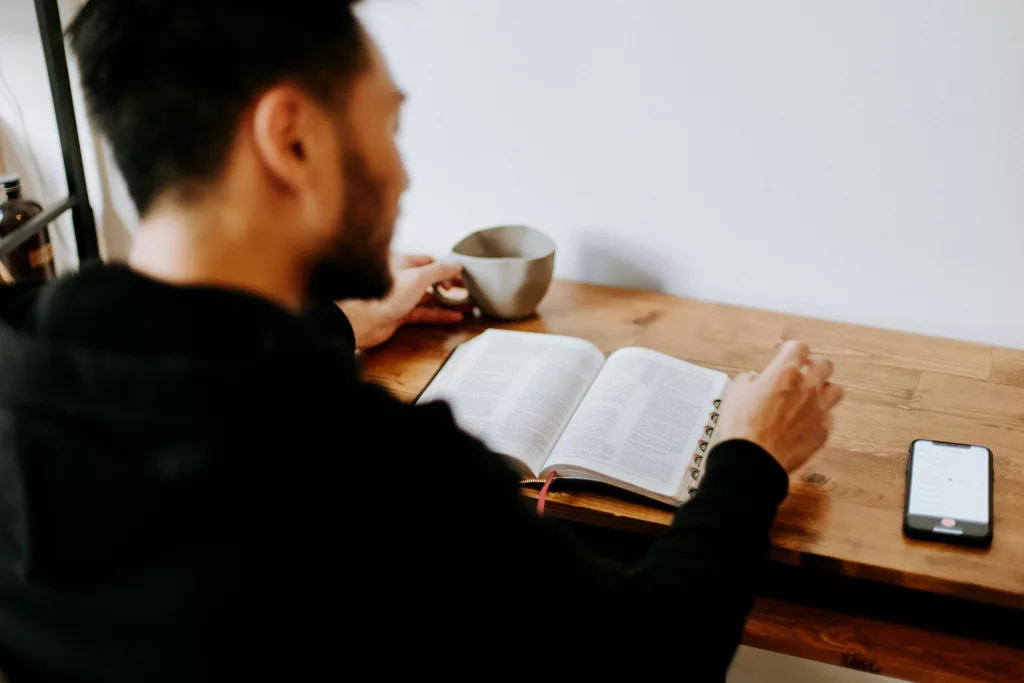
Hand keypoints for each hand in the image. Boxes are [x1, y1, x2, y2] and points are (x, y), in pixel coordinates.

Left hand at [337, 255, 464, 349]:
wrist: (359, 320)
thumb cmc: (382, 295)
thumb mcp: (418, 277)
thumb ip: (439, 270)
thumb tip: (456, 266)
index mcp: (403, 263)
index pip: (430, 261)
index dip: (446, 268)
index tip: (461, 276)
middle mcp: (401, 279)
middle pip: (430, 279)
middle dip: (450, 285)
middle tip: (468, 290)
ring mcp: (399, 298)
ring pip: (429, 298)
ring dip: (448, 302)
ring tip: (468, 304)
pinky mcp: (398, 315)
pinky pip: (424, 313)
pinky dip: (439, 315)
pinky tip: (454, 317)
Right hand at [716, 340, 843, 472]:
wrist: (753, 460)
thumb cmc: (743, 428)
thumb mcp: (736, 394)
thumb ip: (749, 381)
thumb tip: (755, 380)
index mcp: (784, 373)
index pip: (799, 348)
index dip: (791, 348)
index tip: (785, 353)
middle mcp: (807, 387)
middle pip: (824, 364)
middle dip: (813, 366)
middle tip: (802, 373)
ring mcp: (818, 410)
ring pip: (835, 389)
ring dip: (824, 390)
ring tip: (811, 396)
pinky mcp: (822, 431)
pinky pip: (829, 417)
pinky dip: (819, 417)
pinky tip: (806, 421)